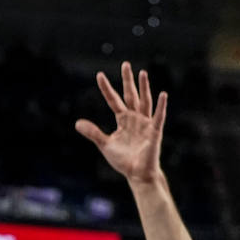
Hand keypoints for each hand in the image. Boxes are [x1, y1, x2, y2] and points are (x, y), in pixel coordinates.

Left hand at [75, 62, 166, 184]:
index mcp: (123, 120)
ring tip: (142, 73)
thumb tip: (77, 123)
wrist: (137, 175)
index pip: (114, 101)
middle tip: (125, 64)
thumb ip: (93, 132)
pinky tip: (163, 94)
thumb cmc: (124, 161)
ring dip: (144, 88)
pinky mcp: (154, 132)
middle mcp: (135, 118)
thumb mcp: (105, 145)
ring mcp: (145, 124)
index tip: (99, 76)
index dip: (106, 89)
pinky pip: (158, 117)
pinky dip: (161, 106)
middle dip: (128, 81)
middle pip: (131, 95)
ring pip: (145, 102)